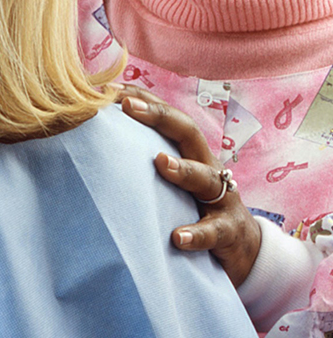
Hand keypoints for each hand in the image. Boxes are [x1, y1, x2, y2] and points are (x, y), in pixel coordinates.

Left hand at [114, 85, 260, 286]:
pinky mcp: (229, 231)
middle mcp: (208, 168)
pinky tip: (177, 237)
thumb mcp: (171, 183)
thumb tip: (95, 147)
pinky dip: (196, 233)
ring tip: (161, 162)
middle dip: (160, 117)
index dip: (144, 100)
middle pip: (189, 134)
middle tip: (128, 106)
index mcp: (191, 154)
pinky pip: (214, 231)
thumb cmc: (193, 208)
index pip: (169, 119)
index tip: (111, 89)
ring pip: (206, 178)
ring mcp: (222, 199)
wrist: (242, 248)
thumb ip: (144, 164)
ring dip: (184, 169)